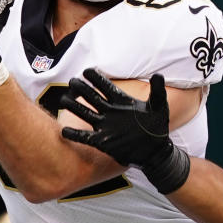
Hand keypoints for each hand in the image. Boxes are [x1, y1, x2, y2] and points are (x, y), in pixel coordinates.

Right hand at [60, 68, 190, 193]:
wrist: (155, 151)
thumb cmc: (157, 127)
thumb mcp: (159, 107)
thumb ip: (158, 91)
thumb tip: (158, 75)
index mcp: (121, 101)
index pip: (106, 86)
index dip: (96, 78)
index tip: (87, 71)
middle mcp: (110, 112)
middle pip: (92, 97)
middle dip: (81, 89)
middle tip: (72, 82)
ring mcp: (105, 126)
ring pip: (85, 113)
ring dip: (74, 107)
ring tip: (63, 100)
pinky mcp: (102, 142)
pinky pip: (84, 137)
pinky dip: (74, 135)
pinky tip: (63, 131)